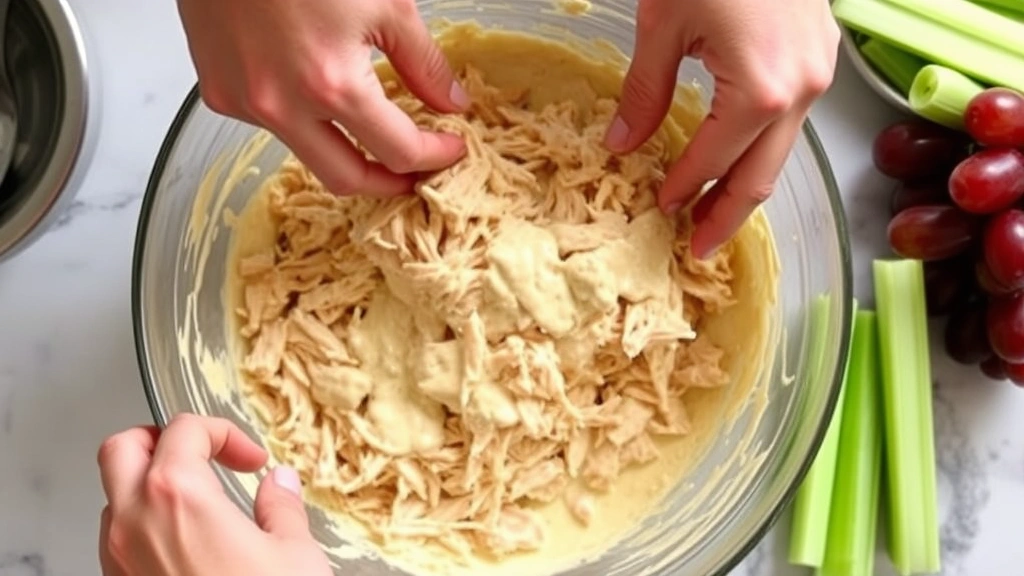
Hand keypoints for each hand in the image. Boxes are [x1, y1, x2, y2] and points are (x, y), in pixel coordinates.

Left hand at [96, 414, 330, 575]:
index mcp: (179, 495)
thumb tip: (280, 485)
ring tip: (200, 503)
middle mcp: (136, 521)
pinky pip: (117, 540)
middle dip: (164, 441)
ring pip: (114, 495)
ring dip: (152, 486)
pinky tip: (188, 544)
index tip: (251, 459)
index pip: (184, 430)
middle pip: (124, 448)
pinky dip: (146, 526)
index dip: (223, 433)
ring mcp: (119, 558)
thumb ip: (283, 507)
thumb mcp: (294, 553)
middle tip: (203, 456)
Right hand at [175, 0, 468, 196]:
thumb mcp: (386, 2)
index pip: (396, 151)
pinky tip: (313, 91)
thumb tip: (450, 101)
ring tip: (367, 129)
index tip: (449, 149)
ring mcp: (245, 103)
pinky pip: (269, 124)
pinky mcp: (219, 93)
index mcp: (331, 84)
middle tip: (412, 172)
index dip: (432, 157)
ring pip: (305, 154)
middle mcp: (282, 106)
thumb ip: (423, 63)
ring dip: (341, 151)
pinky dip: (300, 119)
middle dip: (386, 183)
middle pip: (346, 179)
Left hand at [605, 0, 839, 257]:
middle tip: (699, 249)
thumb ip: (643, 93)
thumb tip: (620, 145)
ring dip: (745, 186)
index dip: (683, 190)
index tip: (660, 211)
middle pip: (761, 177)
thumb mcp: (664, 25)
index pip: (712, 161)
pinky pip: (788, 121)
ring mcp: (817, 75)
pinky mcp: (818, 58)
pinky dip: (759, 148)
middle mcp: (799, 92)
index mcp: (759, 91)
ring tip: (713, 213)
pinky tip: (734, 156)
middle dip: (727, 216)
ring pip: (780, 153)